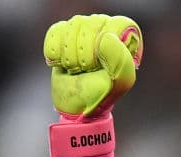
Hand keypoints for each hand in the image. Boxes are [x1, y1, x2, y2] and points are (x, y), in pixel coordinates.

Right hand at [45, 14, 142, 156]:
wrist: (76, 107)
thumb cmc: (101, 95)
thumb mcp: (119, 83)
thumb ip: (121, 61)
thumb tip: (106, 38)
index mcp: (124, 39)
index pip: (117, 24)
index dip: (106, 44)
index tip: (101, 64)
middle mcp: (105, 30)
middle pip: (92, 24)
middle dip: (87, 53)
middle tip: (87, 71)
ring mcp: (83, 31)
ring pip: (73, 26)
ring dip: (71, 55)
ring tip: (76, 69)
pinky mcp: (63, 35)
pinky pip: (56, 32)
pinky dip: (56, 52)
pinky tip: (62, 64)